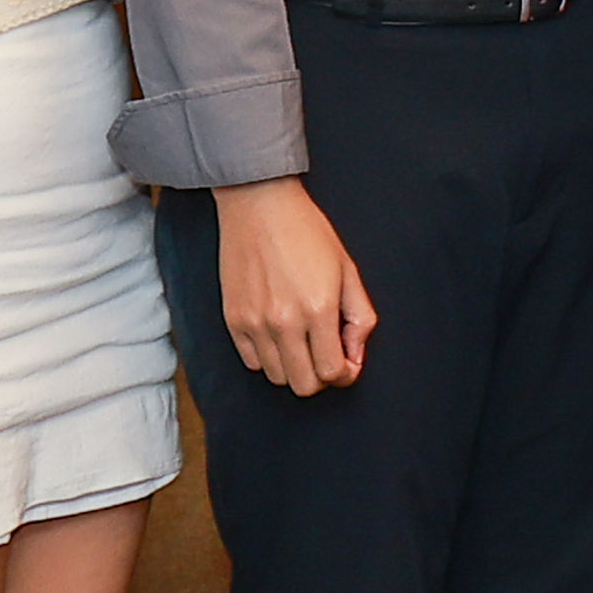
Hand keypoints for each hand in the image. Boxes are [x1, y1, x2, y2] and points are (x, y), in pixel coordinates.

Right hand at [215, 180, 374, 398]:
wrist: (259, 206)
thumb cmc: (307, 232)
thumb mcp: (347, 270)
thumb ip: (359, 317)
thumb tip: (355, 355)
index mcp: (318, 309)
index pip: (332, 372)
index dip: (345, 374)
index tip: (346, 363)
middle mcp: (284, 322)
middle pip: (304, 385)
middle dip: (321, 377)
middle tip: (326, 355)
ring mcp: (255, 324)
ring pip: (277, 377)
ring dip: (295, 367)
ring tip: (303, 341)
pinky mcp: (233, 320)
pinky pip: (252, 362)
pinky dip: (268, 358)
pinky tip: (279, 335)